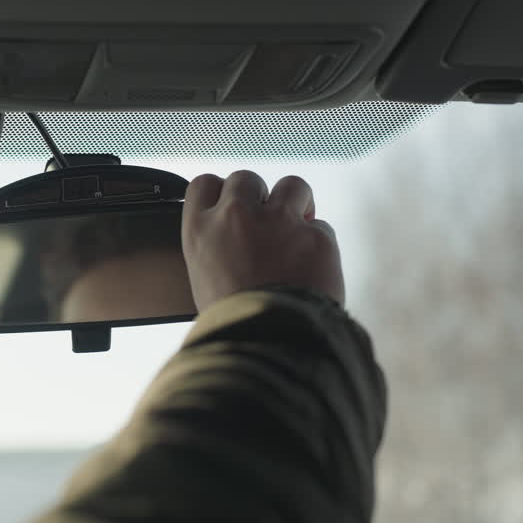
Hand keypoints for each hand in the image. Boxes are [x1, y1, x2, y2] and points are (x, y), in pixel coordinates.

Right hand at [182, 171, 343, 310]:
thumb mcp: (203, 279)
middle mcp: (236, 216)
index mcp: (201, 229)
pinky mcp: (316, 236)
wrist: (267, 343)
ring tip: (296, 228)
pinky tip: (311, 266)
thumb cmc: (232, 321)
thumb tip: (231, 240)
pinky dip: (317, 243)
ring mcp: (279, 222)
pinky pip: (321, 227)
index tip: (229, 207)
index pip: (204, 184)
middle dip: (257, 196)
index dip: (219, 193)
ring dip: (295, 203)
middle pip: (246, 178)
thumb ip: (214, 247)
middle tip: (264, 222)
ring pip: (292, 185)